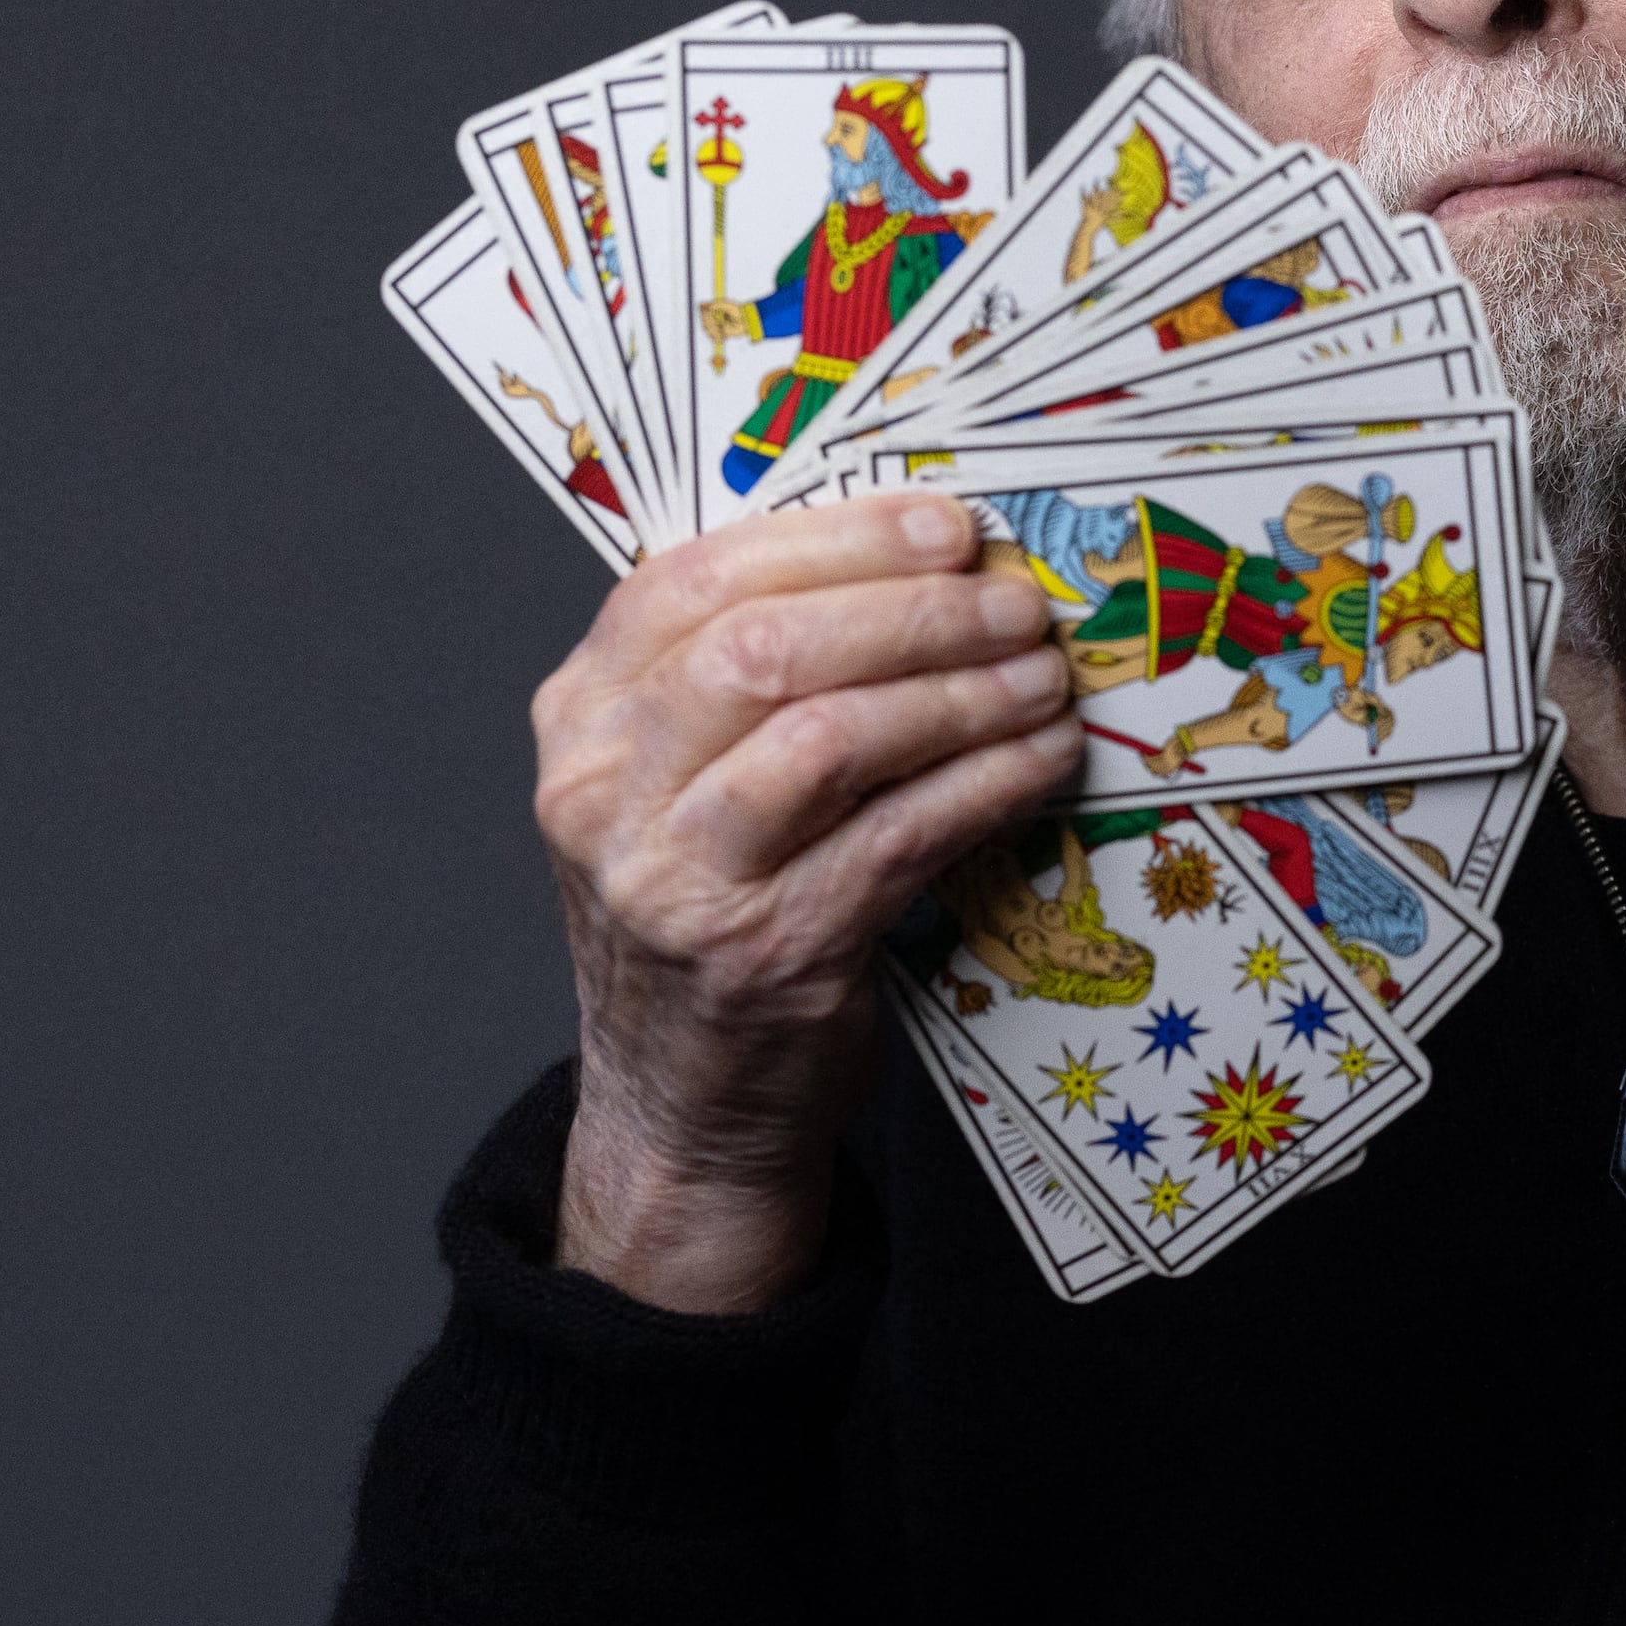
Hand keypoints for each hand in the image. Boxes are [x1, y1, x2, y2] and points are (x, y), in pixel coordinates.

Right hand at [534, 493, 1080, 1311]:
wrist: (683, 1099)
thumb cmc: (710, 913)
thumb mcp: (681, 783)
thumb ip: (748, 679)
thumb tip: (922, 563)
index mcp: (580, 719)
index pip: (696, 581)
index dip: (838, 540)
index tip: (946, 525)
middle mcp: (602, 791)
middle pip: (766, 650)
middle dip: (914, 611)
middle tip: (1016, 603)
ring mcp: (673, 879)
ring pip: (831, 737)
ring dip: (962, 695)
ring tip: (1045, 677)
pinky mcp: (763, 952)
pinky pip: (897, 836)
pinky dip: (986, 783)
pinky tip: (1041, 760)